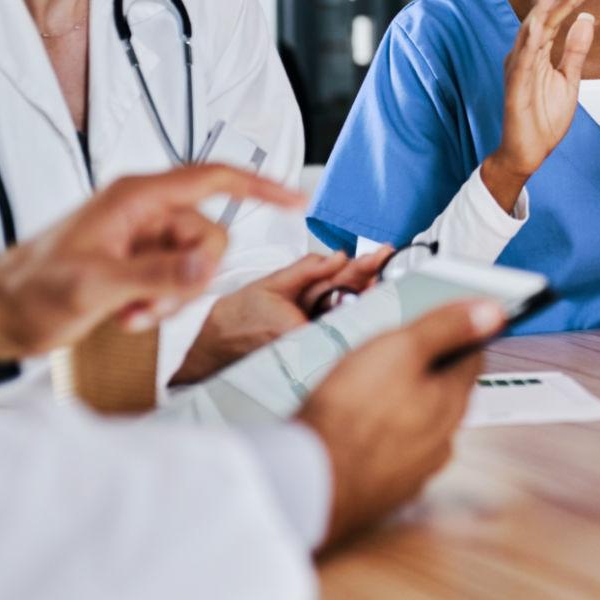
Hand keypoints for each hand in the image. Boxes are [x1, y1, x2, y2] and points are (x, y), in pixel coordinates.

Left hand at [0, 165, 301, 360]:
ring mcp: (140, 240)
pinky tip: (127, 316)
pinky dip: (161, 304)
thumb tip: (205, 263)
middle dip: (193, 274)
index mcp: (134, 198)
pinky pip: (176, 281)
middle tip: (152, 302)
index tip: (297, 199)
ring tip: (131, 312)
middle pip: (210, 233)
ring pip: (195, 263)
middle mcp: (142, 213)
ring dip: (173, 296)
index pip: (212, 179)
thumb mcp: (93, 285)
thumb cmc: (29, 291)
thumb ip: (154, 274)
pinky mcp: (136, 265)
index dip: (259, 187)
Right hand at [168, 248, 395, 385]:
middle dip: (368, 276)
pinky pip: (334, 318)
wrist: (215, 344)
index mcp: (302, 326)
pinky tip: (365, 286)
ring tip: (380, 264)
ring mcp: (313, 341)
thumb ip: (305, 271)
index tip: (380, 257)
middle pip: (347, 300)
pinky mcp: (311, 342)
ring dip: (363, 286)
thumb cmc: (238, 317)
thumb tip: (336, 257)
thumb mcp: (271, 284)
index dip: (363, 273)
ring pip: (343, 308)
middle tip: (385, 256)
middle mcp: (311, 337)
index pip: (341, 292)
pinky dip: (349, 302)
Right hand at [297, 298, 502, 547]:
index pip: (472, 359)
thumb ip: (447, 328)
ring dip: (402, 406)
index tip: (441, 326)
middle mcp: (443, 440)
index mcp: (452, 403)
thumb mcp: (400, 349)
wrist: (310, 480)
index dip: (456, 335)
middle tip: (394, 357)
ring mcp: (416, 469)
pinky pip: (392, 453)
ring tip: (367, 392)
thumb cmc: (350, 417)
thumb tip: (491, 313)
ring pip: (418, 425)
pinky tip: (356, 430)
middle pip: (444, 393)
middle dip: (425, 372)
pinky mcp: (387, 489)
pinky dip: (381, 437)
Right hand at [482, 0, 594, 212]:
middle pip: (544, 18)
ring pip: (530, 32)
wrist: (528, 152)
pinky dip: (530, 41)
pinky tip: (539, 24)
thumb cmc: (543, 118)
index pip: (556, 19)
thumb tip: (586, 19)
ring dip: (543, 9)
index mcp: (538, 52)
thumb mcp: (570, 80)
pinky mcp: (515, 86)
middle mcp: (525, 55)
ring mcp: (518, 69)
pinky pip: (522, 60)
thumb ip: (576, 51)